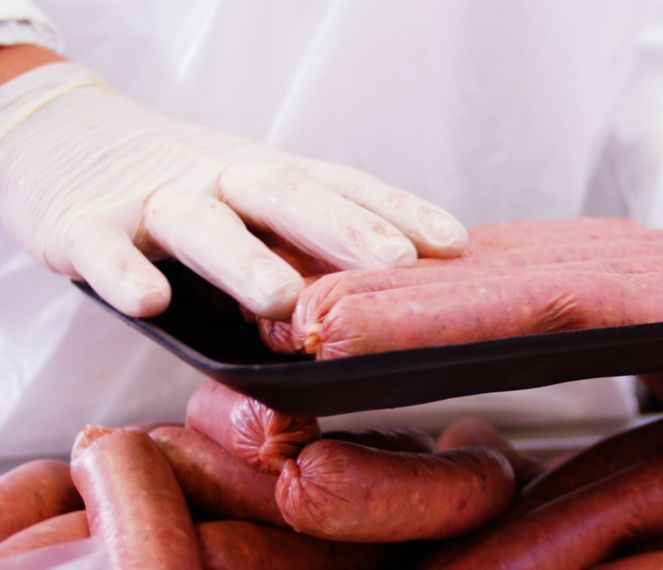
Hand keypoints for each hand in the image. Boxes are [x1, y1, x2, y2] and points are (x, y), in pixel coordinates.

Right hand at [0, 59, 467, 318]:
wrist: (59, 135)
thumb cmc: (176, 183)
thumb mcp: (245, 197)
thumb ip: (296, 239)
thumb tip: (375, 297)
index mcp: (265, 174)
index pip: (341, 186)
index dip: (397, 212)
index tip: (453, 244)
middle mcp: (219, 178)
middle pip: (287, 195)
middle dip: (345, 228)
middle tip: (396, 263)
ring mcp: (153, 200)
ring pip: (202, 224)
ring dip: (244, 259)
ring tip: (282, 298)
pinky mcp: (85, 225)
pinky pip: (106, 251)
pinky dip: (126, 274)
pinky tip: (151, 302)